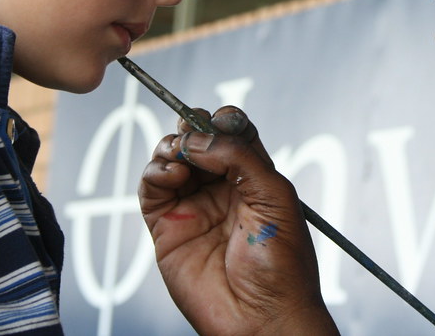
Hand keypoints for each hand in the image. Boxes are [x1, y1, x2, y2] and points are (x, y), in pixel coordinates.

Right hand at [141, 106, 338, 335]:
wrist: (262, 317)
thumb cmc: (282, 265)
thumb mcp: (275, 197)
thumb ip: (240, 158)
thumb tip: (201, 138)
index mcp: (254, 179)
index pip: (232, 135)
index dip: (222, 121)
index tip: (219, 119)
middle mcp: (222, 189)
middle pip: (197, 141)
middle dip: (192, 127)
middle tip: (192, 129)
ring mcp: (193, 206)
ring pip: (171, 159)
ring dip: (171, 146)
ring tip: (182, 156)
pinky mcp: (167, 227)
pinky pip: (152, 188)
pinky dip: (156, 171)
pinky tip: (173, 175)